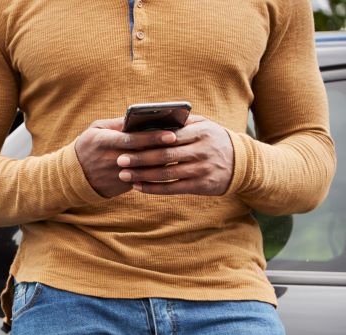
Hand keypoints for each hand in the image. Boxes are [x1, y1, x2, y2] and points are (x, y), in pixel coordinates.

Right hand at [75, 117, 178, 197]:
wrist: (72, 176)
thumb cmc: (87, 146)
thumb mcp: (96, 130)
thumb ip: (117, 124)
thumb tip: (140, 117)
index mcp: (104, 142)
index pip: (132, 139)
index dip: (152, 137)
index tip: (171, 133)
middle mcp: (110, 160)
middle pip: (142, 155)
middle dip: (163, 149)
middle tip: (183, 144)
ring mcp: (116, 175)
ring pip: (145, 170)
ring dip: (163, 163)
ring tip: (179, 155)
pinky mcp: (120, 186)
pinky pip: (142, 179)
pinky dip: (154, 174)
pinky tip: (168, 167)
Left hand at [116, 115, 234, 194]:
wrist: (242, 163)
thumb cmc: (214, 140)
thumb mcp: (205, 126)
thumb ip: (183, 122)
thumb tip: (153, 118)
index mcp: (201, 132)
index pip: (169, 136)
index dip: (147, 140)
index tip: (127, 142)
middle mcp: (202, 150)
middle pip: (164, 156)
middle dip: (139, 158)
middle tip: (119, 160)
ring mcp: (201, 169)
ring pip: (166, 174)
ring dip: (142, 175)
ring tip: (123, 175)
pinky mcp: (200, 186)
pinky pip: (171, 188)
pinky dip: (152, 189)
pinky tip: (137, 187)